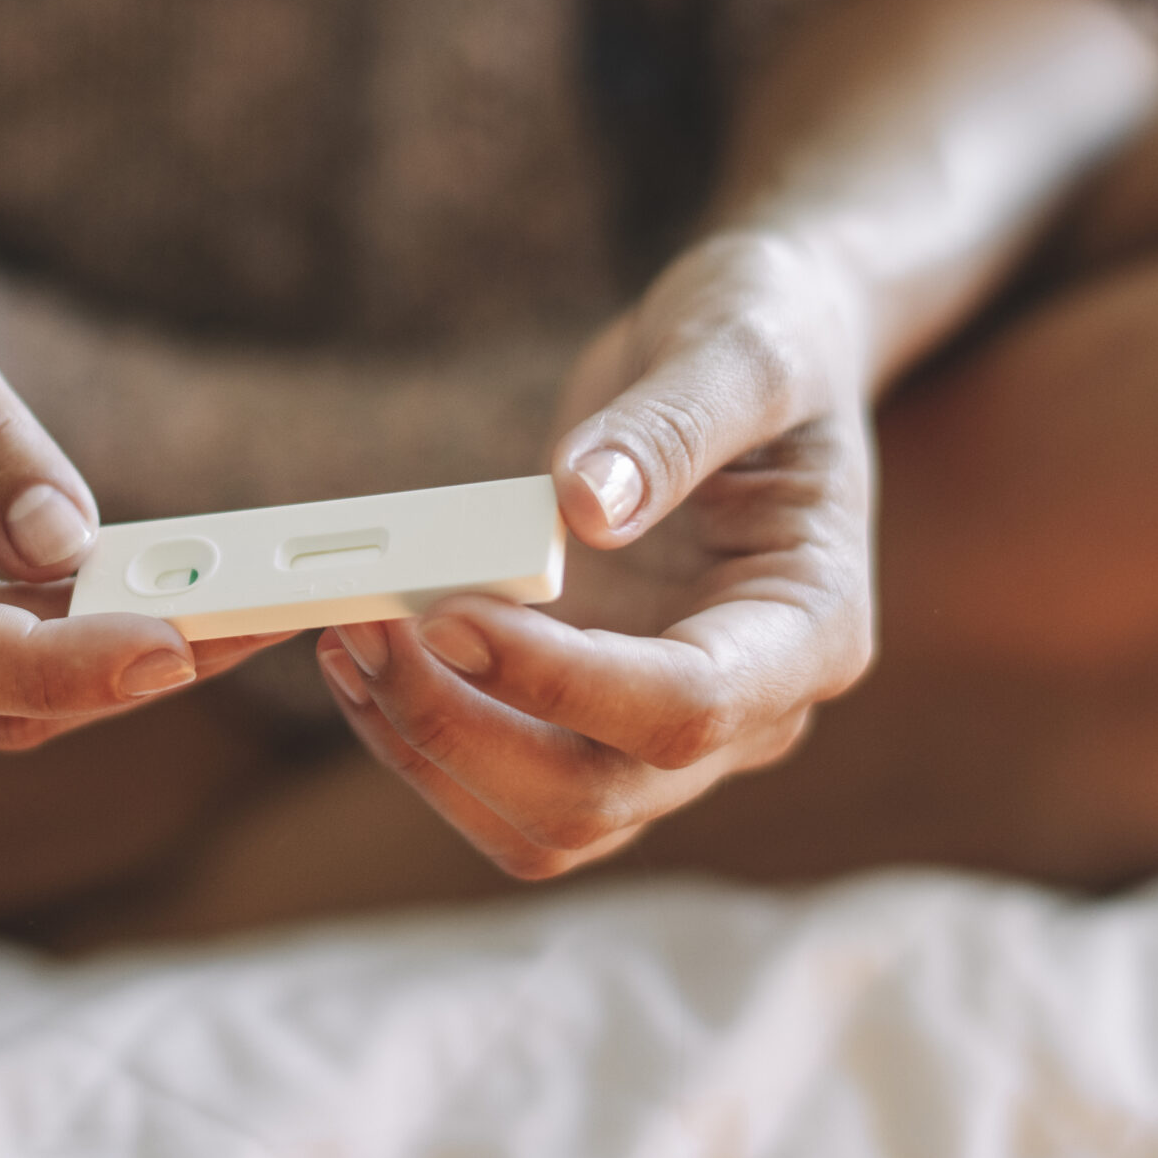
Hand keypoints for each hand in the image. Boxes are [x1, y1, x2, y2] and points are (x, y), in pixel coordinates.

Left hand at [315, 233, 877, 874]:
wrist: (753, 353)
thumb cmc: (765, 336)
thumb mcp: (740, 343)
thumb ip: (674, 423)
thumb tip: (585, 507)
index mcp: (813, 626)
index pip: (690, 704)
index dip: (561, 680)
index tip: (450, 615)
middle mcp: (752, 708)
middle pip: (599, 794)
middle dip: (461, 730)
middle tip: (359, 628)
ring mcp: (669, 727)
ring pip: (544, 820)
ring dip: (426, 751)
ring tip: (345, 639)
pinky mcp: (596, 715)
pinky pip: (506, 784)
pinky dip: (422, 739)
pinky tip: (361, 657)